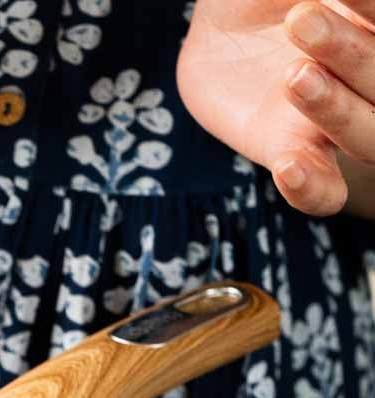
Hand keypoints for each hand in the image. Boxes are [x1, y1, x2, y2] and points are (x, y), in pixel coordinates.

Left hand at [179, 0, 374, 215]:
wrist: (223, 28)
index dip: (371, 11)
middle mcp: (372, 80)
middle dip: (350, 54)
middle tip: (299, 20)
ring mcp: (339, 122)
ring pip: (369, 139)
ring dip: (337, 109)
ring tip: (294, 76)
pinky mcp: (295, 153)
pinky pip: (324, 193)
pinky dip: (313, 188)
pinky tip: (287, 167)